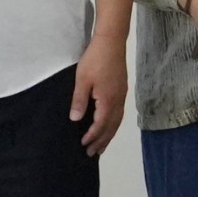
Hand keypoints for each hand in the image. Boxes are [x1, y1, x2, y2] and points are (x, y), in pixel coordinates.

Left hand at [71, 36, 129, 154]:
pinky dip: (113, 124)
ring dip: (109, 135)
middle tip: (92, 154)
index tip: (83, 145)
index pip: (100, 125)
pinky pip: (119, 114)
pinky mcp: (122, 91)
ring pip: (117, 122)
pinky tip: (108, 126)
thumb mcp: (82, 80)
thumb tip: (75, 119)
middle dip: (102, 141)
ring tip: (101, 146)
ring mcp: (122, 96)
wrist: (111, 42)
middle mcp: (118, 102)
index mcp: (108, 101)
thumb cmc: (94, 60)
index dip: (92, 136)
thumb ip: (79, 100)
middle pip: (111, 127)